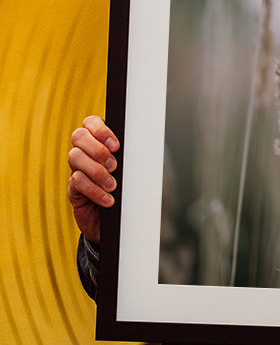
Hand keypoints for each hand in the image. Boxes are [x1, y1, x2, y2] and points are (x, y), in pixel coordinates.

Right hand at [67, 116, 119, 241]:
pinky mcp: (73, 189)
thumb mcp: (130, 171)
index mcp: (99, 142)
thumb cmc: (126, 191)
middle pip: (78, 136)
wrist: (117, 221)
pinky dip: (94, 190)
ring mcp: (76, 170)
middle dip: (98, 149)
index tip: (116, 145)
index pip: (90, 122)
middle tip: (114, 166)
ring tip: (112, 185)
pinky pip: (77, 182)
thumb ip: (130, 157)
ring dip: (97, 171)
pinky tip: (108, 199)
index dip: (100, 130)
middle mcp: (84, 153)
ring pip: (75, 157)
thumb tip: (142, 146)